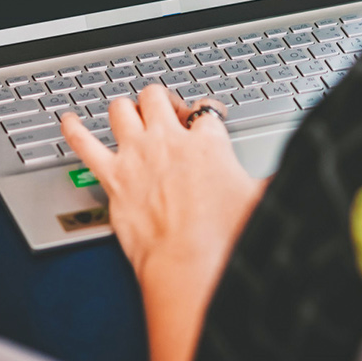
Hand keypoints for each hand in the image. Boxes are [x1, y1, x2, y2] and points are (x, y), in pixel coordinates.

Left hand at [59, 88, 262, 280]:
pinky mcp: (112, 178)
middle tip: (166, 115)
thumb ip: (276, 183)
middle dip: (162, 101)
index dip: (206, 112)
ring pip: (121, 109)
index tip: (206, 120)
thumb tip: (293, 177)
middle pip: (158, 97)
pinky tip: (68, 121)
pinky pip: (83, 144)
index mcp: (207, 143)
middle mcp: (169, 141)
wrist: (188, 263)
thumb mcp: (262, 201)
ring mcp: (137, 156)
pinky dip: (73, 130)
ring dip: (125, 109)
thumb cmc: (224, 238)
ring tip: (128, 115)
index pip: (205, 110)